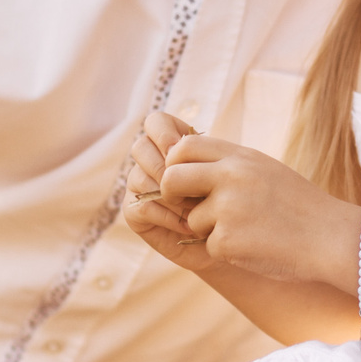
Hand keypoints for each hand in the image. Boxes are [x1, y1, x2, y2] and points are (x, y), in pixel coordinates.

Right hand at [123, 112, 214, 270]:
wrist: (226, 239)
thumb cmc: (226, 202)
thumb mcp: (220, 175)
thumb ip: (201, 158)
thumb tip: (177, 150)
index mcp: (171, 144)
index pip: (155, 122)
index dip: (164, 133)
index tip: (180, 149)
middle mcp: (151, 162)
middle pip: (140, 146)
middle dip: (164, 165)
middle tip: (189, 184)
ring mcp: (140, 186)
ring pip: (139, 177)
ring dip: (170, 194)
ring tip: (197, 209)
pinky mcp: (134, 212)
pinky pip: (142, 206)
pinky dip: (168, 216)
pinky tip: (188, 225)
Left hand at [156, 131, 358, 286]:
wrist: (331, 238)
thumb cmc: (299, 206)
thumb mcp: (265, 170)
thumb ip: (229, 165)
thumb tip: (186, 166)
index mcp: (240, 157)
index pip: (184, 146)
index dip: (176, 163)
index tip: (184, 180)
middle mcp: (230, 177)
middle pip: (172, 179)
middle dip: (171, 195)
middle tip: (187, 208)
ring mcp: (228, 209)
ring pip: (193, 219)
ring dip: (212, 230)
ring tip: (249, 230)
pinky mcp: (228, 240)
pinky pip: (209, 246)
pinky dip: (228, 251)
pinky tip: (256, 246)